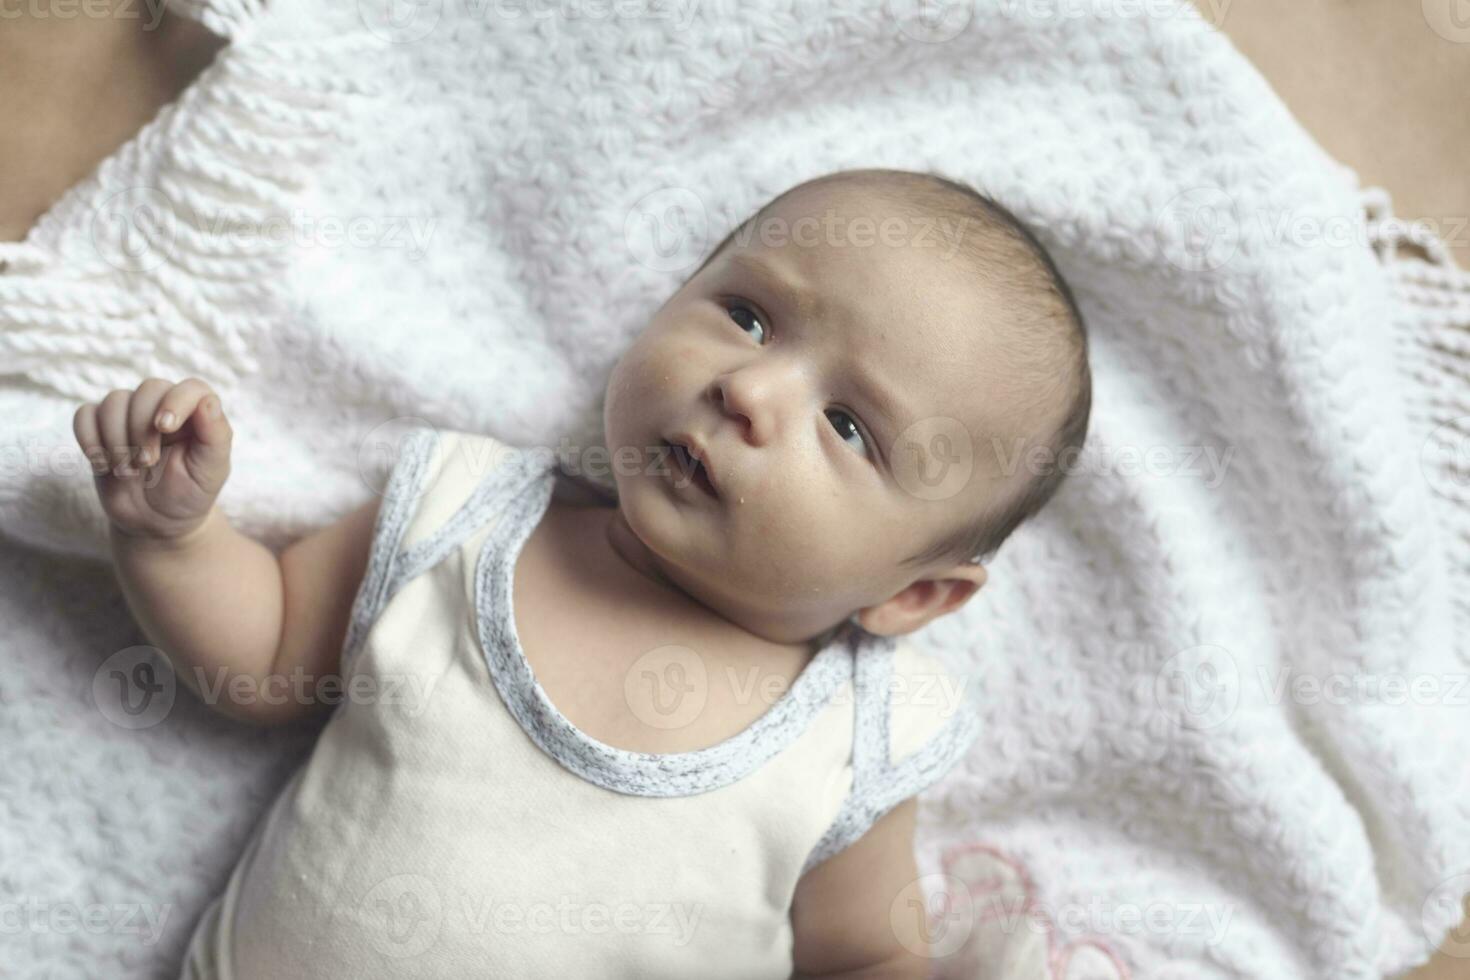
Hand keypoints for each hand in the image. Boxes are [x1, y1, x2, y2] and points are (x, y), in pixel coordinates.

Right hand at [73, 377, 232, 543]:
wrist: (157, 521)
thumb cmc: (191, 493)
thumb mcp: (212, 470)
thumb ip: (216, 434)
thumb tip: (209, 401)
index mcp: (196, 414)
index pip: (190, 388)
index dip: (175, 401)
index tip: (164, 428)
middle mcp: (163, 407)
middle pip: (147, 390)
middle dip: (142, 429)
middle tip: (146, 463)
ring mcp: (129, 416)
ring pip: (113, 401)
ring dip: (115, 439)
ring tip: (127, 472)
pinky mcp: (101, 428)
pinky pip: (84, 415)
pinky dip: (89, 439)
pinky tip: (102, 464)